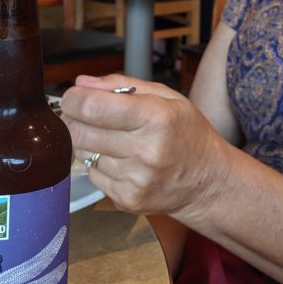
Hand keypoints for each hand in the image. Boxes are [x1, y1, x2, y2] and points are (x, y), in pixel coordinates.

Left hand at [62, 74, 228, 219]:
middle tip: (89, 116)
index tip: (75, 97)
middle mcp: (145, 151)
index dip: (74, 99)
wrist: (208, 181)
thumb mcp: (167, 97)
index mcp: (156, 118)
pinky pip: (92, 174)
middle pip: (79, 132)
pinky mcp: (126, 199)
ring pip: (83, 154)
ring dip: (90, 143)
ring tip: (115, 140)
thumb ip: (122, 85)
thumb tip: (81, 84)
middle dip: (76, 120)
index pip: (92, 107)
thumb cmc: (187, 133)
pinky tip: (121, 160)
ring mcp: (135, 179)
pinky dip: (99, 164)